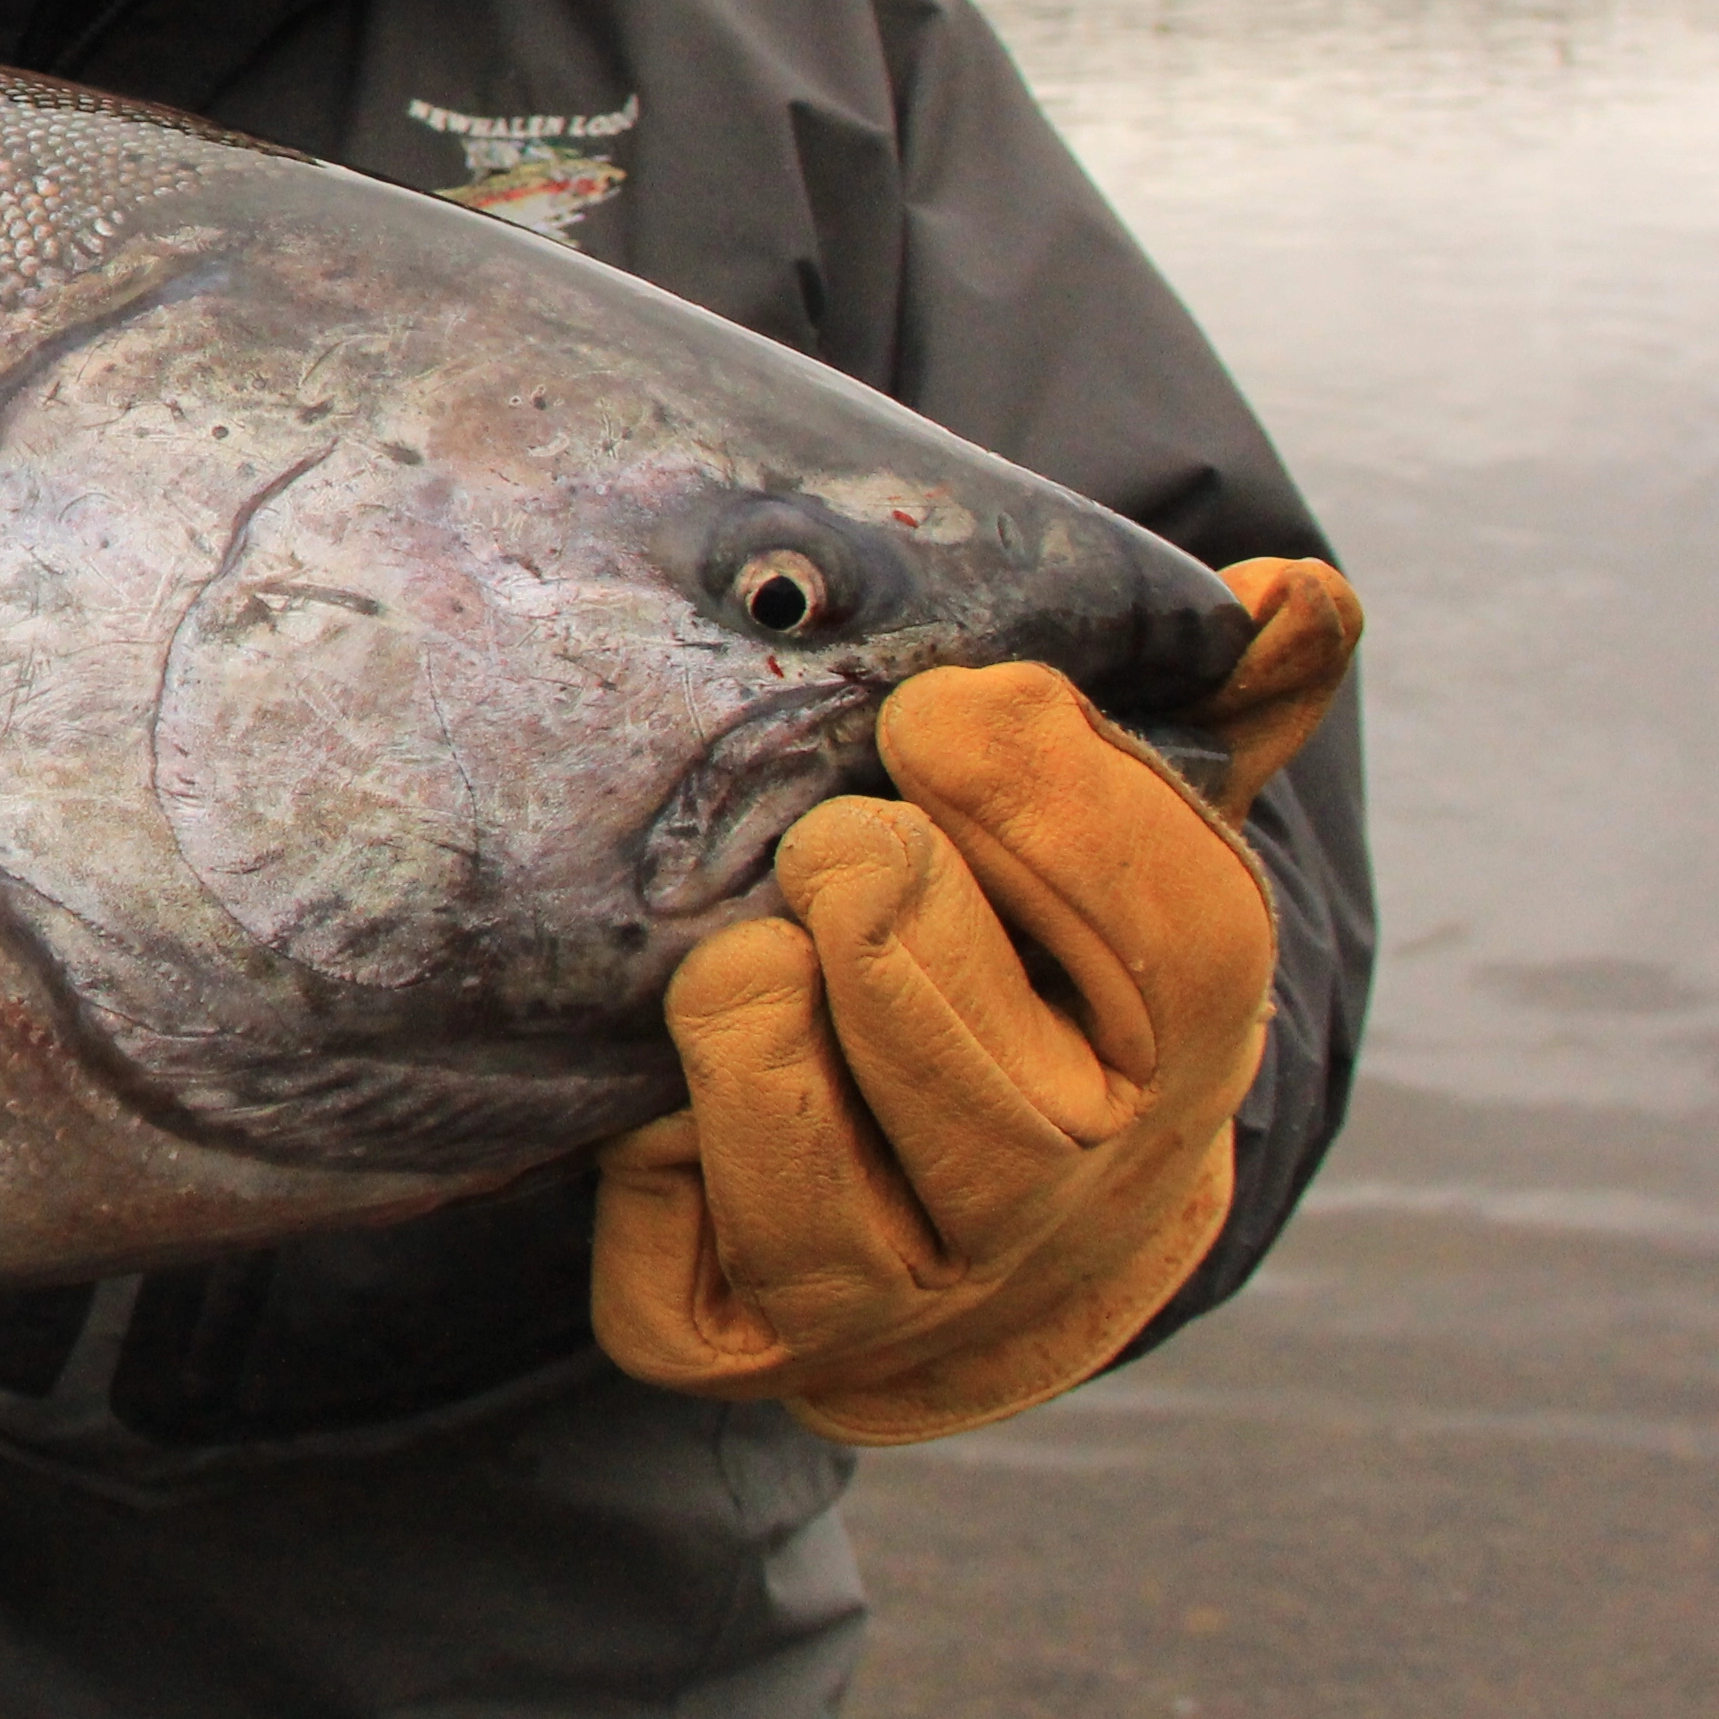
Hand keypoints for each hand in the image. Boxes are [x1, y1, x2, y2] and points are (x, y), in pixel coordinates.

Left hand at [595, 557, 1361, 1442]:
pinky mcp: (743, 1347)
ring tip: (744, 943)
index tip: (938, 710)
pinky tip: (658, 1082)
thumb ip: (1200, 715)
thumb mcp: (1111, 834)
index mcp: (1184, 1064)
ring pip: (829, 1203)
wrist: (937, 1193)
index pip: (1183, 947)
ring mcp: (908, 1307)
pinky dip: (651, 1164)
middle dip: (887, 913)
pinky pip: (679, 1278)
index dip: (1055, 806)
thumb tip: (1294, 598)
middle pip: (999, 1087)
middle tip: (830, 831)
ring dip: (763, 1030)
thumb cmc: (1020, 955)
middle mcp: (1066, 1214)